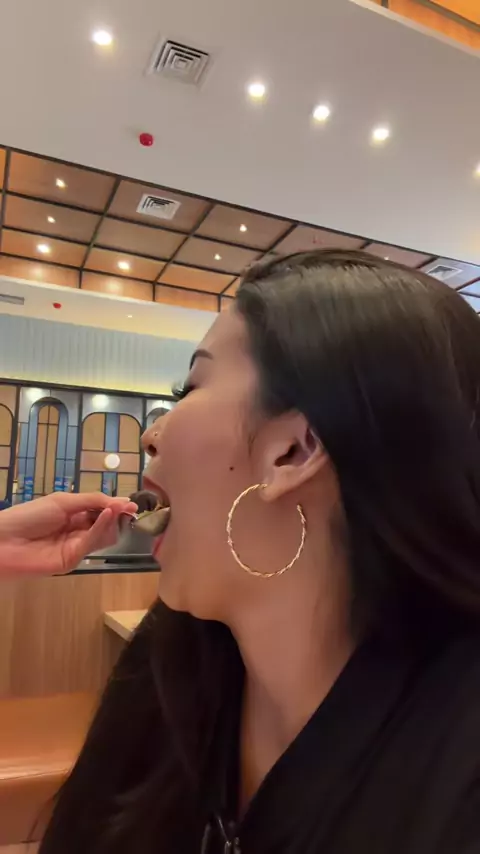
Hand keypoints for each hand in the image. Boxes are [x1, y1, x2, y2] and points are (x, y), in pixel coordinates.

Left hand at [0, 492, 137, 575]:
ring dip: (112, 521)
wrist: (4, 540)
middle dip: (117, 515)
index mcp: (73, 515)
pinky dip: (101, 528)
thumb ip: (92, 501)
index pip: (100, 511)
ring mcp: (75, 547)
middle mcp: (77, 531)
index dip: (115, 507)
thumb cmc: (30, 515)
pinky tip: (107, 516)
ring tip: (117, 509)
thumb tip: (121, 502)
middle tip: (129, 508)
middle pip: (105, 525)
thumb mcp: (63, 501)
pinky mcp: (72, 561)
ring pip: (102, 535)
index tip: (132, 504)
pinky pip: (91, 544)